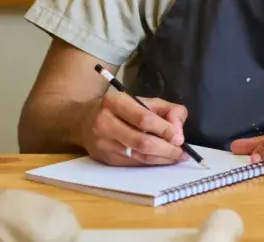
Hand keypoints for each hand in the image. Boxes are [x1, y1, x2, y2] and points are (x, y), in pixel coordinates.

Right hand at [74, 92, 188, 166]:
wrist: (81, 121)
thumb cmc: (116, 108)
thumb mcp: (139, 99)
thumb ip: (164, 109)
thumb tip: (179, 128)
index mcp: (114, 103)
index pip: (143, 118)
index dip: (164, 129)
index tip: (180, 137)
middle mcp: (105, 124)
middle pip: (142, 142)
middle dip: (167, 149)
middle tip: (183, 152)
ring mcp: (104, 144)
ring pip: (140, 157)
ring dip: (163, 159)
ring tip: (177, 157)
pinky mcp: (106, 160)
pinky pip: (135, 164)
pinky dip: (152, 163)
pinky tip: (163, 159)